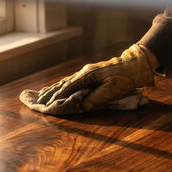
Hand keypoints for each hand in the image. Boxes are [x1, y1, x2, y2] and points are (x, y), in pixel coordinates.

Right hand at [36, 44, 153, 109]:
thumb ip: (95, 99)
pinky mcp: (89, 75)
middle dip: (50, 93)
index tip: (47, 104)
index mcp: (87, 76)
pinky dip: (62, 86)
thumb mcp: (111, 91)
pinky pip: (72, 81)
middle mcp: (84, 73)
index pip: (68, 87)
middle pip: (63, 84)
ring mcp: (86, 73)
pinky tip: (57, 88)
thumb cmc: (124, 79)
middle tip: (38, 102)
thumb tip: (81, 105)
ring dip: (53, 90)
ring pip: (66, 82)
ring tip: (42, 95)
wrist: (133, 66)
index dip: (57, 97)